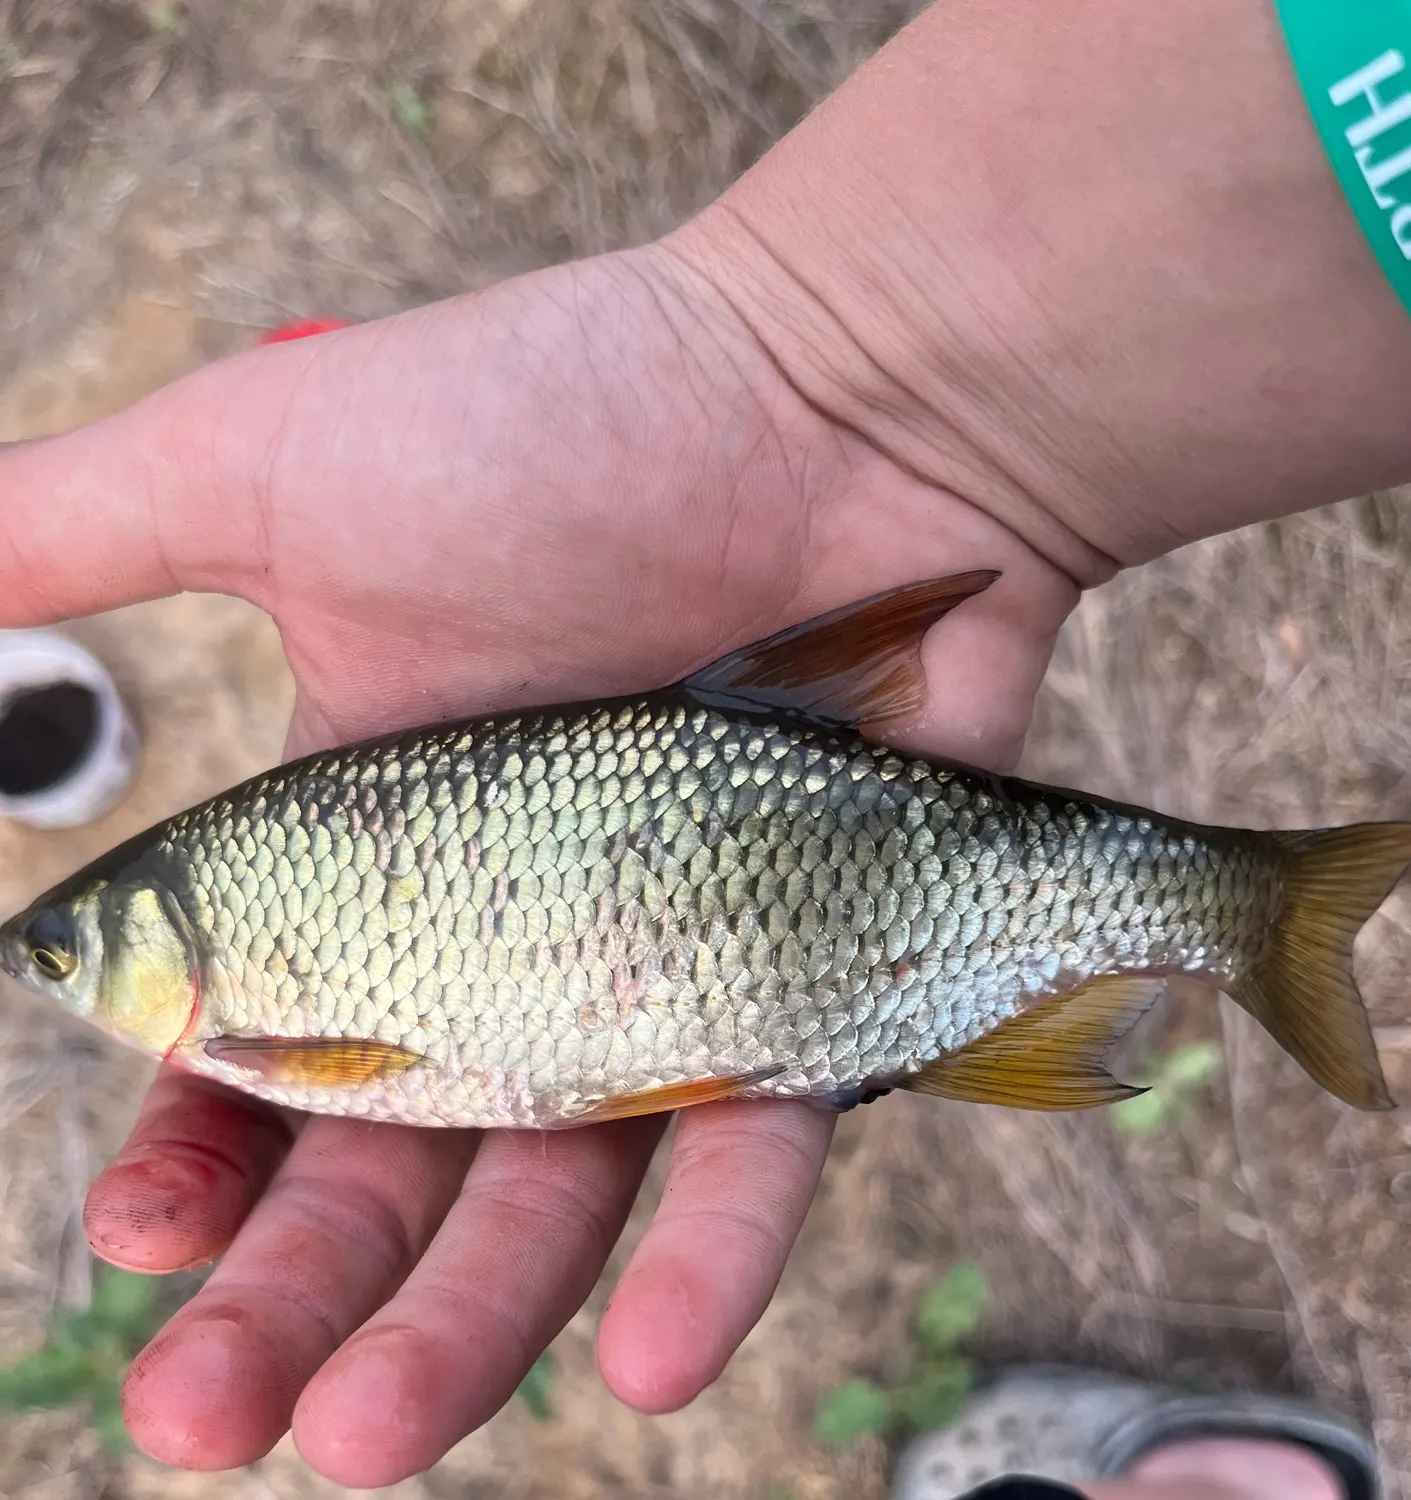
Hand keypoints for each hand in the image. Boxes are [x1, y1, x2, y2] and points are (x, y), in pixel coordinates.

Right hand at [0, 245, 1077, 1483]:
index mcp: (383, 839)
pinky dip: (714, 1255)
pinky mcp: (818, 984)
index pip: (267, 1033)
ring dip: (466, 1324)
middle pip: (396, 1154)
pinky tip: (652, 1364)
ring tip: (367, 1438)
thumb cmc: (562, 422)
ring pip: (560, 1192)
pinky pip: (764, 1146)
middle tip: (208, 1416)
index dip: (192, 1143)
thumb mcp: (267, 465)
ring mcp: (670, 968)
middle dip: (293, 1290)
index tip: (141, 1235)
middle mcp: (521, 928)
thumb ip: (68, 529)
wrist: (838, 410)